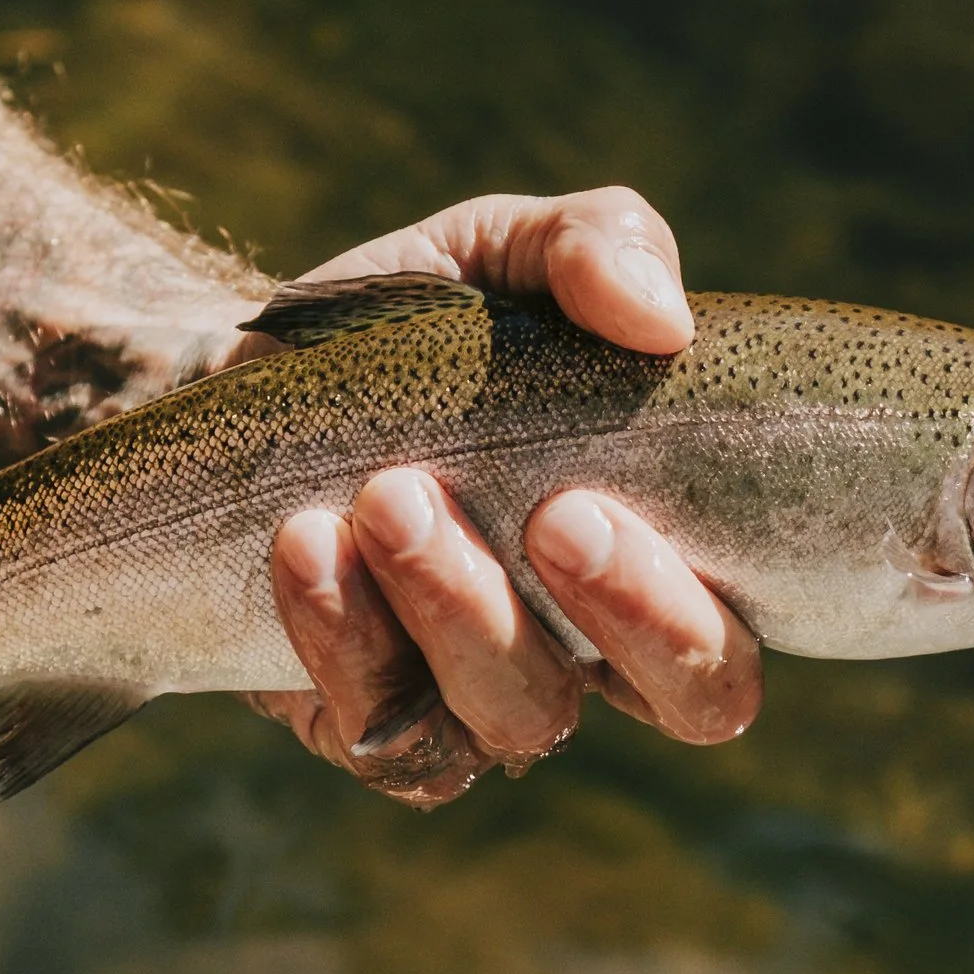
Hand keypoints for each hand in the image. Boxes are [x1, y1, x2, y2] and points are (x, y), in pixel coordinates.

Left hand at [229, 189, 763, 805]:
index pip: (728, 654)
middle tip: (547, 514)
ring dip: (455, 610)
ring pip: (516, 721)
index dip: (683, 614)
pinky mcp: (363, 718)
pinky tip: (307, 543)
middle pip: (676, 705)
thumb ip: (596, 243)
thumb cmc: (417, 328)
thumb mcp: (504, 252)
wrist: (245, 377)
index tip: (590, 504)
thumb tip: (661, 317)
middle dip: (623, 618)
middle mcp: (592, 655)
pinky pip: (380, 731)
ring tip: (385, 495)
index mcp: (659, 563)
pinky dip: (344, 639)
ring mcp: (477, 702)